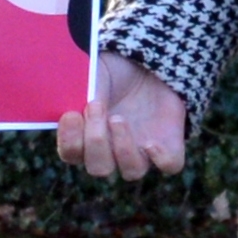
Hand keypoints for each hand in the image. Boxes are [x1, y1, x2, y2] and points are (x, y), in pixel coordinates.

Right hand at [55, 48, 188, 180]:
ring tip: (118, 119)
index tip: (71, 114)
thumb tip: (67, 103)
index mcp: (86, 138)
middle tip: (96, 107)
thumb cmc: (110, 72)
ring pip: (132, 172)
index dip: (70, 141)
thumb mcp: (89, 75)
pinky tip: (151, 142)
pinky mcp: (168, 145)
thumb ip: (75, 93)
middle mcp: (112, 152)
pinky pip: (169, 165)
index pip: (72, 154)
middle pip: (99, 169)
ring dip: (123, 148)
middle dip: (95, 140)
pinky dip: (161, 158)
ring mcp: (141, 152)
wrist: (144, 64)